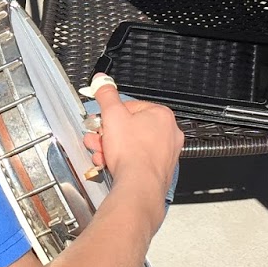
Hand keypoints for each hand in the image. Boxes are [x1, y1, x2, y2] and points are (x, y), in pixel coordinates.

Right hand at [84, 82, 183, 201]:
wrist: (138, 185)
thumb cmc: (132, 152)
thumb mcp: (112, 115)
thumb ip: (106, 95)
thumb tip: (102, 81)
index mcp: (161, 115)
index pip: (131, 107)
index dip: (111, 115)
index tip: (102, 121)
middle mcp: (169, 133)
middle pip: (130, 127)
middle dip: (109, 134)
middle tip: (98, 138)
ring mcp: (166, 153)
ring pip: (132, 145)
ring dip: (112, 148)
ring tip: (101, 153)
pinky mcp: (159, 170)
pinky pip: (137, 160)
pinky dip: (123, 161)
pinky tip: (110, 164)